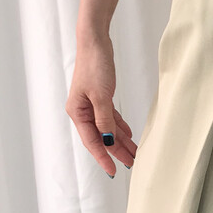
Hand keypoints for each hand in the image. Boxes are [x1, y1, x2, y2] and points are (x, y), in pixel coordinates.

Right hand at [66, 30, 136, 177]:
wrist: (95, 42)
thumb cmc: (94, 65)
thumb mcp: (101, 95)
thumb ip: (105, 119)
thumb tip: (108, 140)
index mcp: (77, 113)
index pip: (92, 141)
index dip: (103, 157)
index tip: (113, 171)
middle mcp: (82, 111)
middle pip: (101, 137)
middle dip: (117, 151)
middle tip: (132, 163)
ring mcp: (91, 104)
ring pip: (107, 128)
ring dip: (121, 140)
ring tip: (134, 152)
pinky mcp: (100, 97)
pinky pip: (110, 117)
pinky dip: (119, 126)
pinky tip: (129, 134)